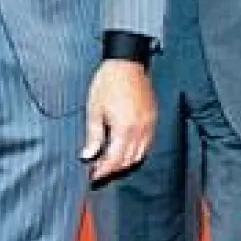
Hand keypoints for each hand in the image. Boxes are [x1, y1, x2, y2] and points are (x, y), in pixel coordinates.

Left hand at [82, 59, 156, 181]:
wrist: (126, 63)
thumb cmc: (107, 83)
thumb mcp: (94, 109)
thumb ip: (93, 135)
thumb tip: (87, 156)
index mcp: (124, 129)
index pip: (115, 160)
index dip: (103, 170)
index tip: (93, 176)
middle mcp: (140, 131)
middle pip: (129, 161)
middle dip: (114, 169)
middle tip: (98, 171)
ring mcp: (149, 126)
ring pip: (140, 155)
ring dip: (125, 162)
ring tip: (109, 162)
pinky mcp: (153, 120)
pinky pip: (147, 144)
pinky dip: (136, 152)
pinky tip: (124, 149)